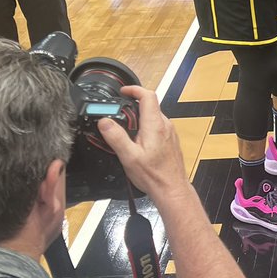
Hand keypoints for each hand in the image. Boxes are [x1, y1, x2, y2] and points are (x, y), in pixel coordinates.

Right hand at [97, 85, 189, 204]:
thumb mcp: (129, 157)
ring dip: (139, 118)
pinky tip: (138, 142)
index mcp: (155, 125)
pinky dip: (146, 127)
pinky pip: (157, 126)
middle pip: (150, 105)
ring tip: (126, 130)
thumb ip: (116, 137)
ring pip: (153, 116)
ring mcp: (170, 132)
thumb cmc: (154, 175)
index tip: (123, 91)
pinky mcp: (170, 140)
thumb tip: (105, 122)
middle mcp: (165, 125)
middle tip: (119, 114)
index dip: (134, 89)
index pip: (148, 95)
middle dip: (133, 106)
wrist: (171, 188)